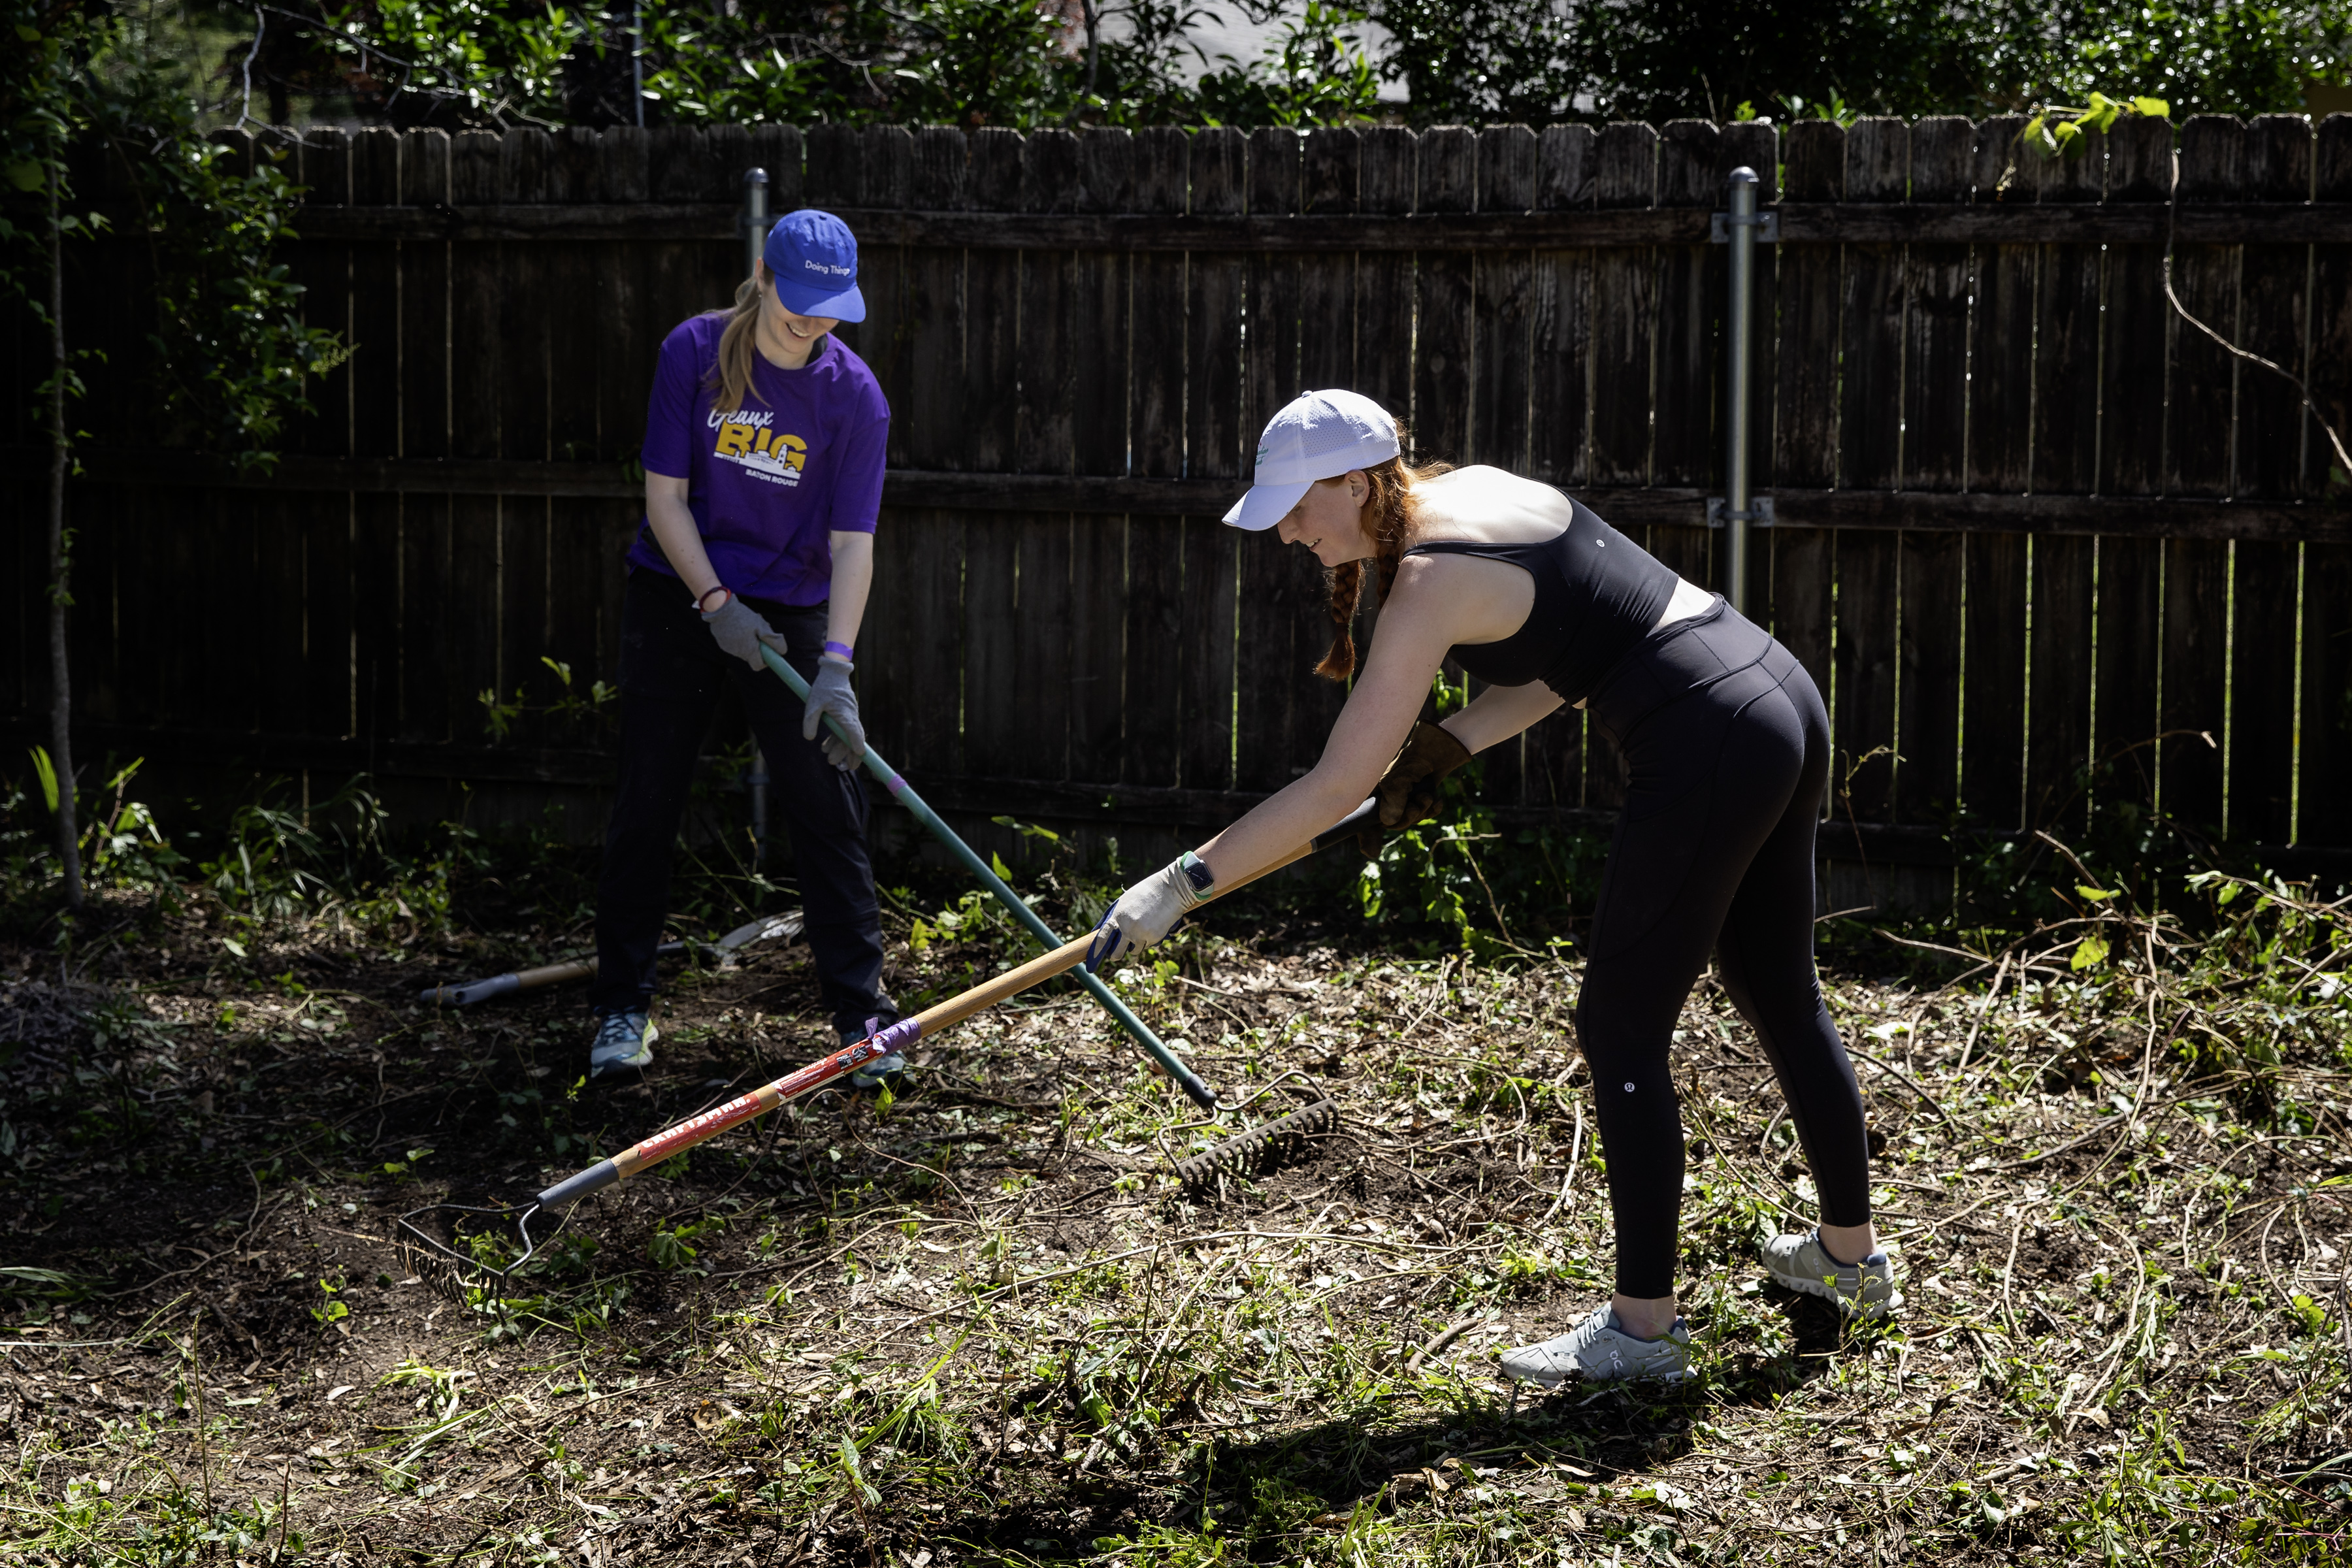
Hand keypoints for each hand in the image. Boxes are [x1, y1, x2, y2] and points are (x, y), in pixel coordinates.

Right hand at [702, 593, 774, 669]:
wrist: (719, 608)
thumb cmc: (742, 617)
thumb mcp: (761, 626)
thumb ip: (772, 639)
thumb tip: (782, 651)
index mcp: (748, 651)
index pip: (758, 666)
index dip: (765, 661)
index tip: (768, 650)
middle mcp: (737, 653)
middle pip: (752, 655)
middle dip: (758, 645)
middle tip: (760, 630)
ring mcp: (728, 648)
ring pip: (744, 648)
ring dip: (749, 639)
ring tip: (749, 624)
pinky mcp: (722, 642)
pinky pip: (735, 643)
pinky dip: (740, 637)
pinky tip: (739, 625)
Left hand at [801, 657, 865, 770]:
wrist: (834, 673)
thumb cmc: (824, 687)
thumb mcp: (813, 703)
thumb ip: (810, 721)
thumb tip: (809, 738)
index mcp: (845, 714)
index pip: (854, 732)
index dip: (856, 744)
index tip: (859, 755)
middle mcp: (851, 716)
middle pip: (854, 739)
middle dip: (848, 755)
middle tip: (838, 766)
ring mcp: (850, 716)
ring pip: (849, 737)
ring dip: (842, 749)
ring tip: (831, 761)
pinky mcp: (846, 715)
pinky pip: (845, 731)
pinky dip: (837, 740)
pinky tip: (826, 747)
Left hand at [1084, 852, 1212, 970]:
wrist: (1170, 890)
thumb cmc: (1145, 893)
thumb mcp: (1123, 901)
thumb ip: (1111, 916)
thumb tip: (1097, 930)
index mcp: (1117, 917)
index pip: (1102, 939)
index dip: (1096, 952)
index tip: (1091, 962)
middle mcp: (1127, 928)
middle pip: (1116, 953)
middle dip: (1115, 956)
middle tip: (1115, 955)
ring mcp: (1141, 934)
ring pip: (1133, 951)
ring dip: (1134, 946)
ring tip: (1139, 931)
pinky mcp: (1154, 938)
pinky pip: (1147, 946)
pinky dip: (1147, 941)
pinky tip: (1151, 927)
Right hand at [1357, 720, 1472, 853]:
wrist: (1434, 749)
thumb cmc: (1410, 763)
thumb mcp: (1398, 782)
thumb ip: (1393, 803)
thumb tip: (1389, 823)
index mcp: (1374, 797)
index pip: (1366, 822)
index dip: (1367, 838)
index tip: (1371, 851)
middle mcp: (1387, 800)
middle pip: (1394, 824)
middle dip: (1408, 818)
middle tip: (1416, 805)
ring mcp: (1404, 800)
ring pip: (1412, 819)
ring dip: (1422, 811)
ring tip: (1426, 796)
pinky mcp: (1420, 799)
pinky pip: (1426, 814)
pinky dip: (1432, 809)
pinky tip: (1436, 800)